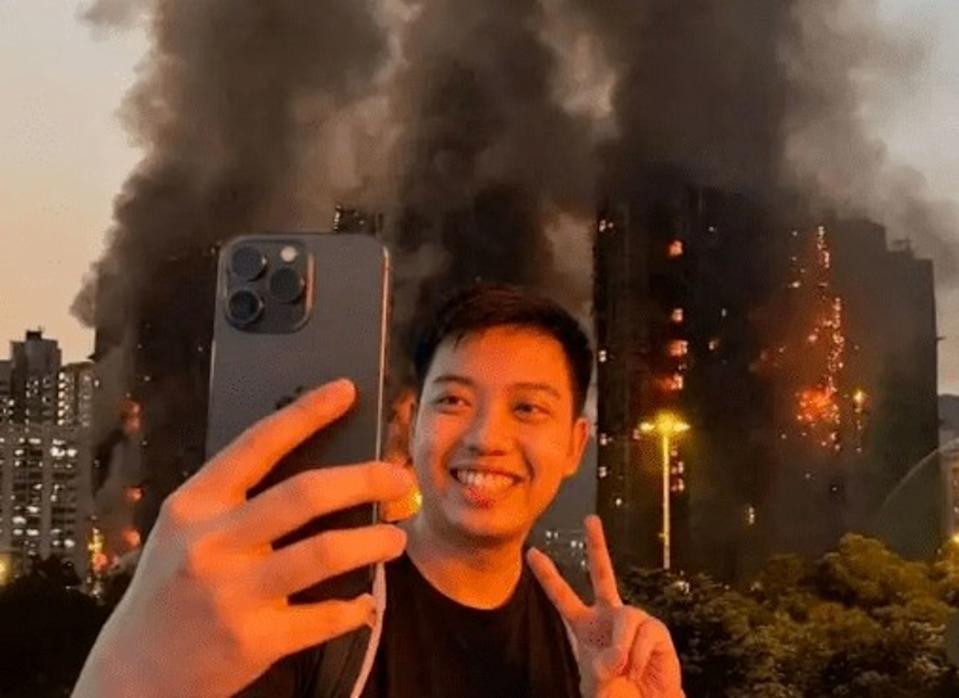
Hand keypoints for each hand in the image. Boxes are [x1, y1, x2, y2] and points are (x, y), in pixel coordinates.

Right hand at [73, 379, 412, 697]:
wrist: (135, 673)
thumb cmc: (171, 589)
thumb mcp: (186, 532)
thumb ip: (238, 502)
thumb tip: (322, 474)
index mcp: (195, 505)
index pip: (258, 444)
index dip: (306, 413)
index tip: (346, 391)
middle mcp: (212, 542)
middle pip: (305, 494)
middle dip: (365, 479)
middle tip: (400, 479)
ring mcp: (232, 593)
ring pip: (324, 553)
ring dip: (373, 541)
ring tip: (395, 538)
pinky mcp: (253, 640)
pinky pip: (324, 617)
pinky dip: (354, 607)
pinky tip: (363, 602)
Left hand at [527, 515, 682, 697]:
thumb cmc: (617, 695)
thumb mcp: (596, 685)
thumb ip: (599, 670)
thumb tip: (614, 654)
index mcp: (586, 627)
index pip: (563, 598)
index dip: (548, 576)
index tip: (532, 552)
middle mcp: (610, 617)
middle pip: (602, 573)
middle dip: (597, 545)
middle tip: (590, 518)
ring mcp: (634, 621)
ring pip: (627, 618)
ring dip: (623, 647)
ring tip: (624, 670)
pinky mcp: (656, 631)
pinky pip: (645, 634)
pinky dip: (639, 657)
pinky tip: (639, 669)